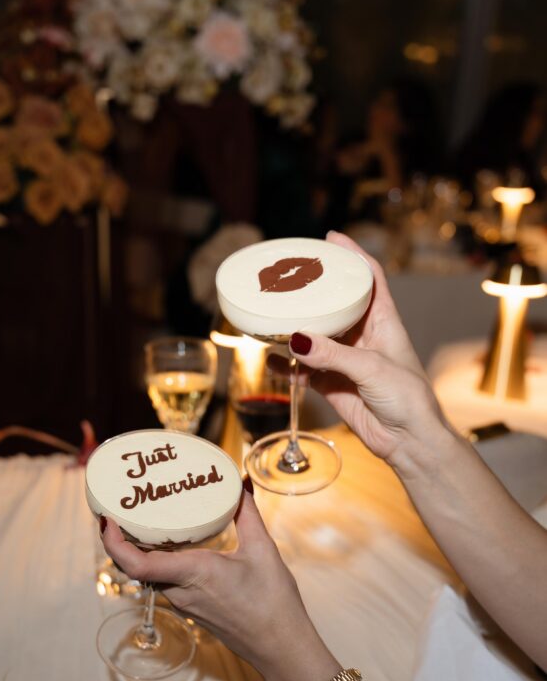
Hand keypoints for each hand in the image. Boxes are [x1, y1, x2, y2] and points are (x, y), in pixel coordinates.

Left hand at [100, 486, 334, 680]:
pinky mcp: (191, 609)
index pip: (136, 563)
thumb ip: (247, 514)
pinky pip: (166, 582)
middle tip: (119, 509)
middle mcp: (181, 591)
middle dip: (121, 539)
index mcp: (193, 574)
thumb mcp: (263, 550)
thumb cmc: (273, 604)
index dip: (113, 543)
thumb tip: (242, 484)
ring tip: (142, 521)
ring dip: (140, 551)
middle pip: (135, 566)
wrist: (281, 647)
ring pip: (150, 574)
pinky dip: (160, 562)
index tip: (106, 520)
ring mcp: (184, 604)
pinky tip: (171, 545)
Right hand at [275, 231, 453, 474]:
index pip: (370, 278)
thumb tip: (296, 340)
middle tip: (289, 276)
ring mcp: (346, 361)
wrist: (409, 441)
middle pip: (337, 304)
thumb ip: (332, 355)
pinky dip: (287, 366)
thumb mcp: (371, 369)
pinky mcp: (333, 385)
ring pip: (315, 337)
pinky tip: (271, 360)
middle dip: (314, 290)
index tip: (331, 239)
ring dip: (295, 329)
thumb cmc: (408, 399)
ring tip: (272, 315)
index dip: (353, 256)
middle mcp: (364, 337)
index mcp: (384, 322)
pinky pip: (304, 370)